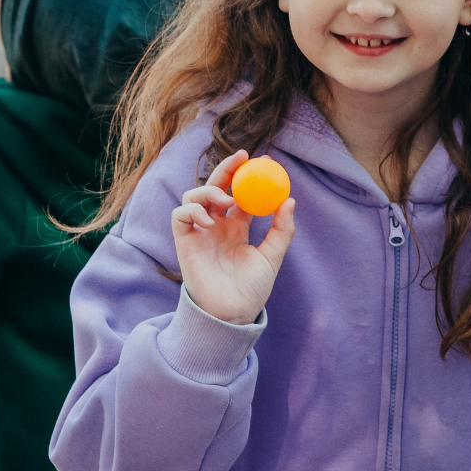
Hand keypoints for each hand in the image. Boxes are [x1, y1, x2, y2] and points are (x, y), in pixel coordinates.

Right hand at [170, 150, 296, 324]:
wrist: (233, 313)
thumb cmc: (252, 289)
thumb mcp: (272, 256)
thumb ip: (281, 229)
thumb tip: (290, 200)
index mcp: (236, 227)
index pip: (239, 193)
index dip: (247, 176)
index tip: (263, 161)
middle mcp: (216, 226)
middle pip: (215, 187)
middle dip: (226, 169)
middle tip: (242, 157)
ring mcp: (199, 233)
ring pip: (193, 196)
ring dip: (209, 190)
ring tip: (227, 201)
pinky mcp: (184, 242)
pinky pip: (180, 216)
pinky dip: (192, 210)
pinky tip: (209, 219)